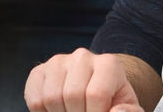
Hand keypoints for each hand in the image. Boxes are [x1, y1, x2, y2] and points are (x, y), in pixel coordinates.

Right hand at [24, 49, 144, 111]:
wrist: (97, 94)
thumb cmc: (113, 103)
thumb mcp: (127, 108)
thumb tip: (115, 111)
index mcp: (108, 64)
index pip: (96, 95)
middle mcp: (82, 56)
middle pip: (72, 95)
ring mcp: (58, 62)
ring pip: (51, 97)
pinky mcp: (39, 71)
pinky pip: (35, 99)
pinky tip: (57, 111)